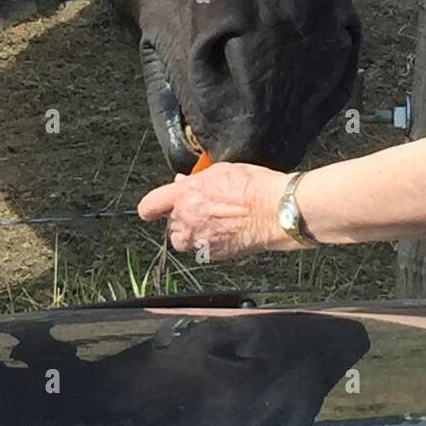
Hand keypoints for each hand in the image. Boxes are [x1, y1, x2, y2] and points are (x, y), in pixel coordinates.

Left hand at [137, 163, 297, 261]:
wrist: (274, 211)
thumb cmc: (253, 187)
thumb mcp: (221, 170)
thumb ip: (197, 180)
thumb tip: (184, 183)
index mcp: (185, 195)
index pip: (151, 205)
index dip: (150, 208)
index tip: (151, 210)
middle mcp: (187, 220)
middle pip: (170, 223)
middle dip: (181, 216)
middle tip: (201, 206)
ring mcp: (199, 240)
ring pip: (182, 240)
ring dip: (190, 233)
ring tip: (211, 222)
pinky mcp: (213, 255)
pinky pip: (201, 250)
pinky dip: (208, 243)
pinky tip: (225, 230)